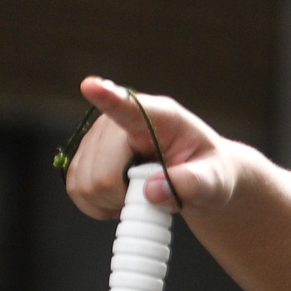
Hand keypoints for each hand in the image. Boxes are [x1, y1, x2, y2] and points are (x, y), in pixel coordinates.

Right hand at [65, 77, 242, 218]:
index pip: (129, 107)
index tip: (91, 86)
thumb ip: (191, 184)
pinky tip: (121, 199)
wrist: (200, 177)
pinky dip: (97, 204)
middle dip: (125, 196)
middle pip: (100, 172)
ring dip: (111, 201)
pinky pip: (75, 189)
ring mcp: (97, 137)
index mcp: (159, 117)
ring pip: (84, 184)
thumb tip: (152, 191)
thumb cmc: (208, 172)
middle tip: (153, 193)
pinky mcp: (85, 155)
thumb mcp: (214, 181)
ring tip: (140, 194)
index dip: (108, 97)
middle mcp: (118, 121)